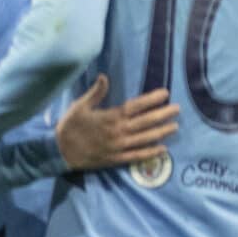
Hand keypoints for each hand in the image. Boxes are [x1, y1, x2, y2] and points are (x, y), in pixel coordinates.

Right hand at [53, 75, 178, 170]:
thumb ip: (96, 93)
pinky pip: (137, 156)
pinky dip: (150, 153)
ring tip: (175, 127)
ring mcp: (118, 147)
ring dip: (161, 133)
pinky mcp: (116, 159)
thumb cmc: (70, 126)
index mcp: (110, 117)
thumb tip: (105, 76)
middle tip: (177, 109)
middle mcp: (118, 132)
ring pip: (144, 139)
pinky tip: (163, 149)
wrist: (60, 151)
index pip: (136, 106)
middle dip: (162, 115)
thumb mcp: (80, 106)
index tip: (165, 94)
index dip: (151, 100)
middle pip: (145, 122)